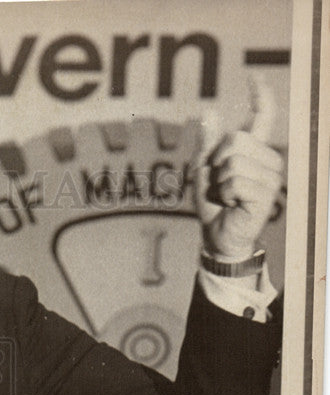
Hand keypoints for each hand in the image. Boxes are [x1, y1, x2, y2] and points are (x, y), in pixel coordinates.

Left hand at [196, 74, 283, 260]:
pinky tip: (232, 203)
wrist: (216, 235)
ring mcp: (270, 177)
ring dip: (220, 181)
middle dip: (217, 161)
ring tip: (227, 195)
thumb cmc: (213, 203)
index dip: (260, 97)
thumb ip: (208, 143)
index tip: (253, 78)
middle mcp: (268, 160)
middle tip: (219, 182)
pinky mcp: (266, 194)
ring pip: (235, 162)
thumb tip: (209, 110)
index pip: (263, 117)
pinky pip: (235, 181)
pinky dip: (225, 193)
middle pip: (236, 139)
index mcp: (255, 150)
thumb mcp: (204, 170)